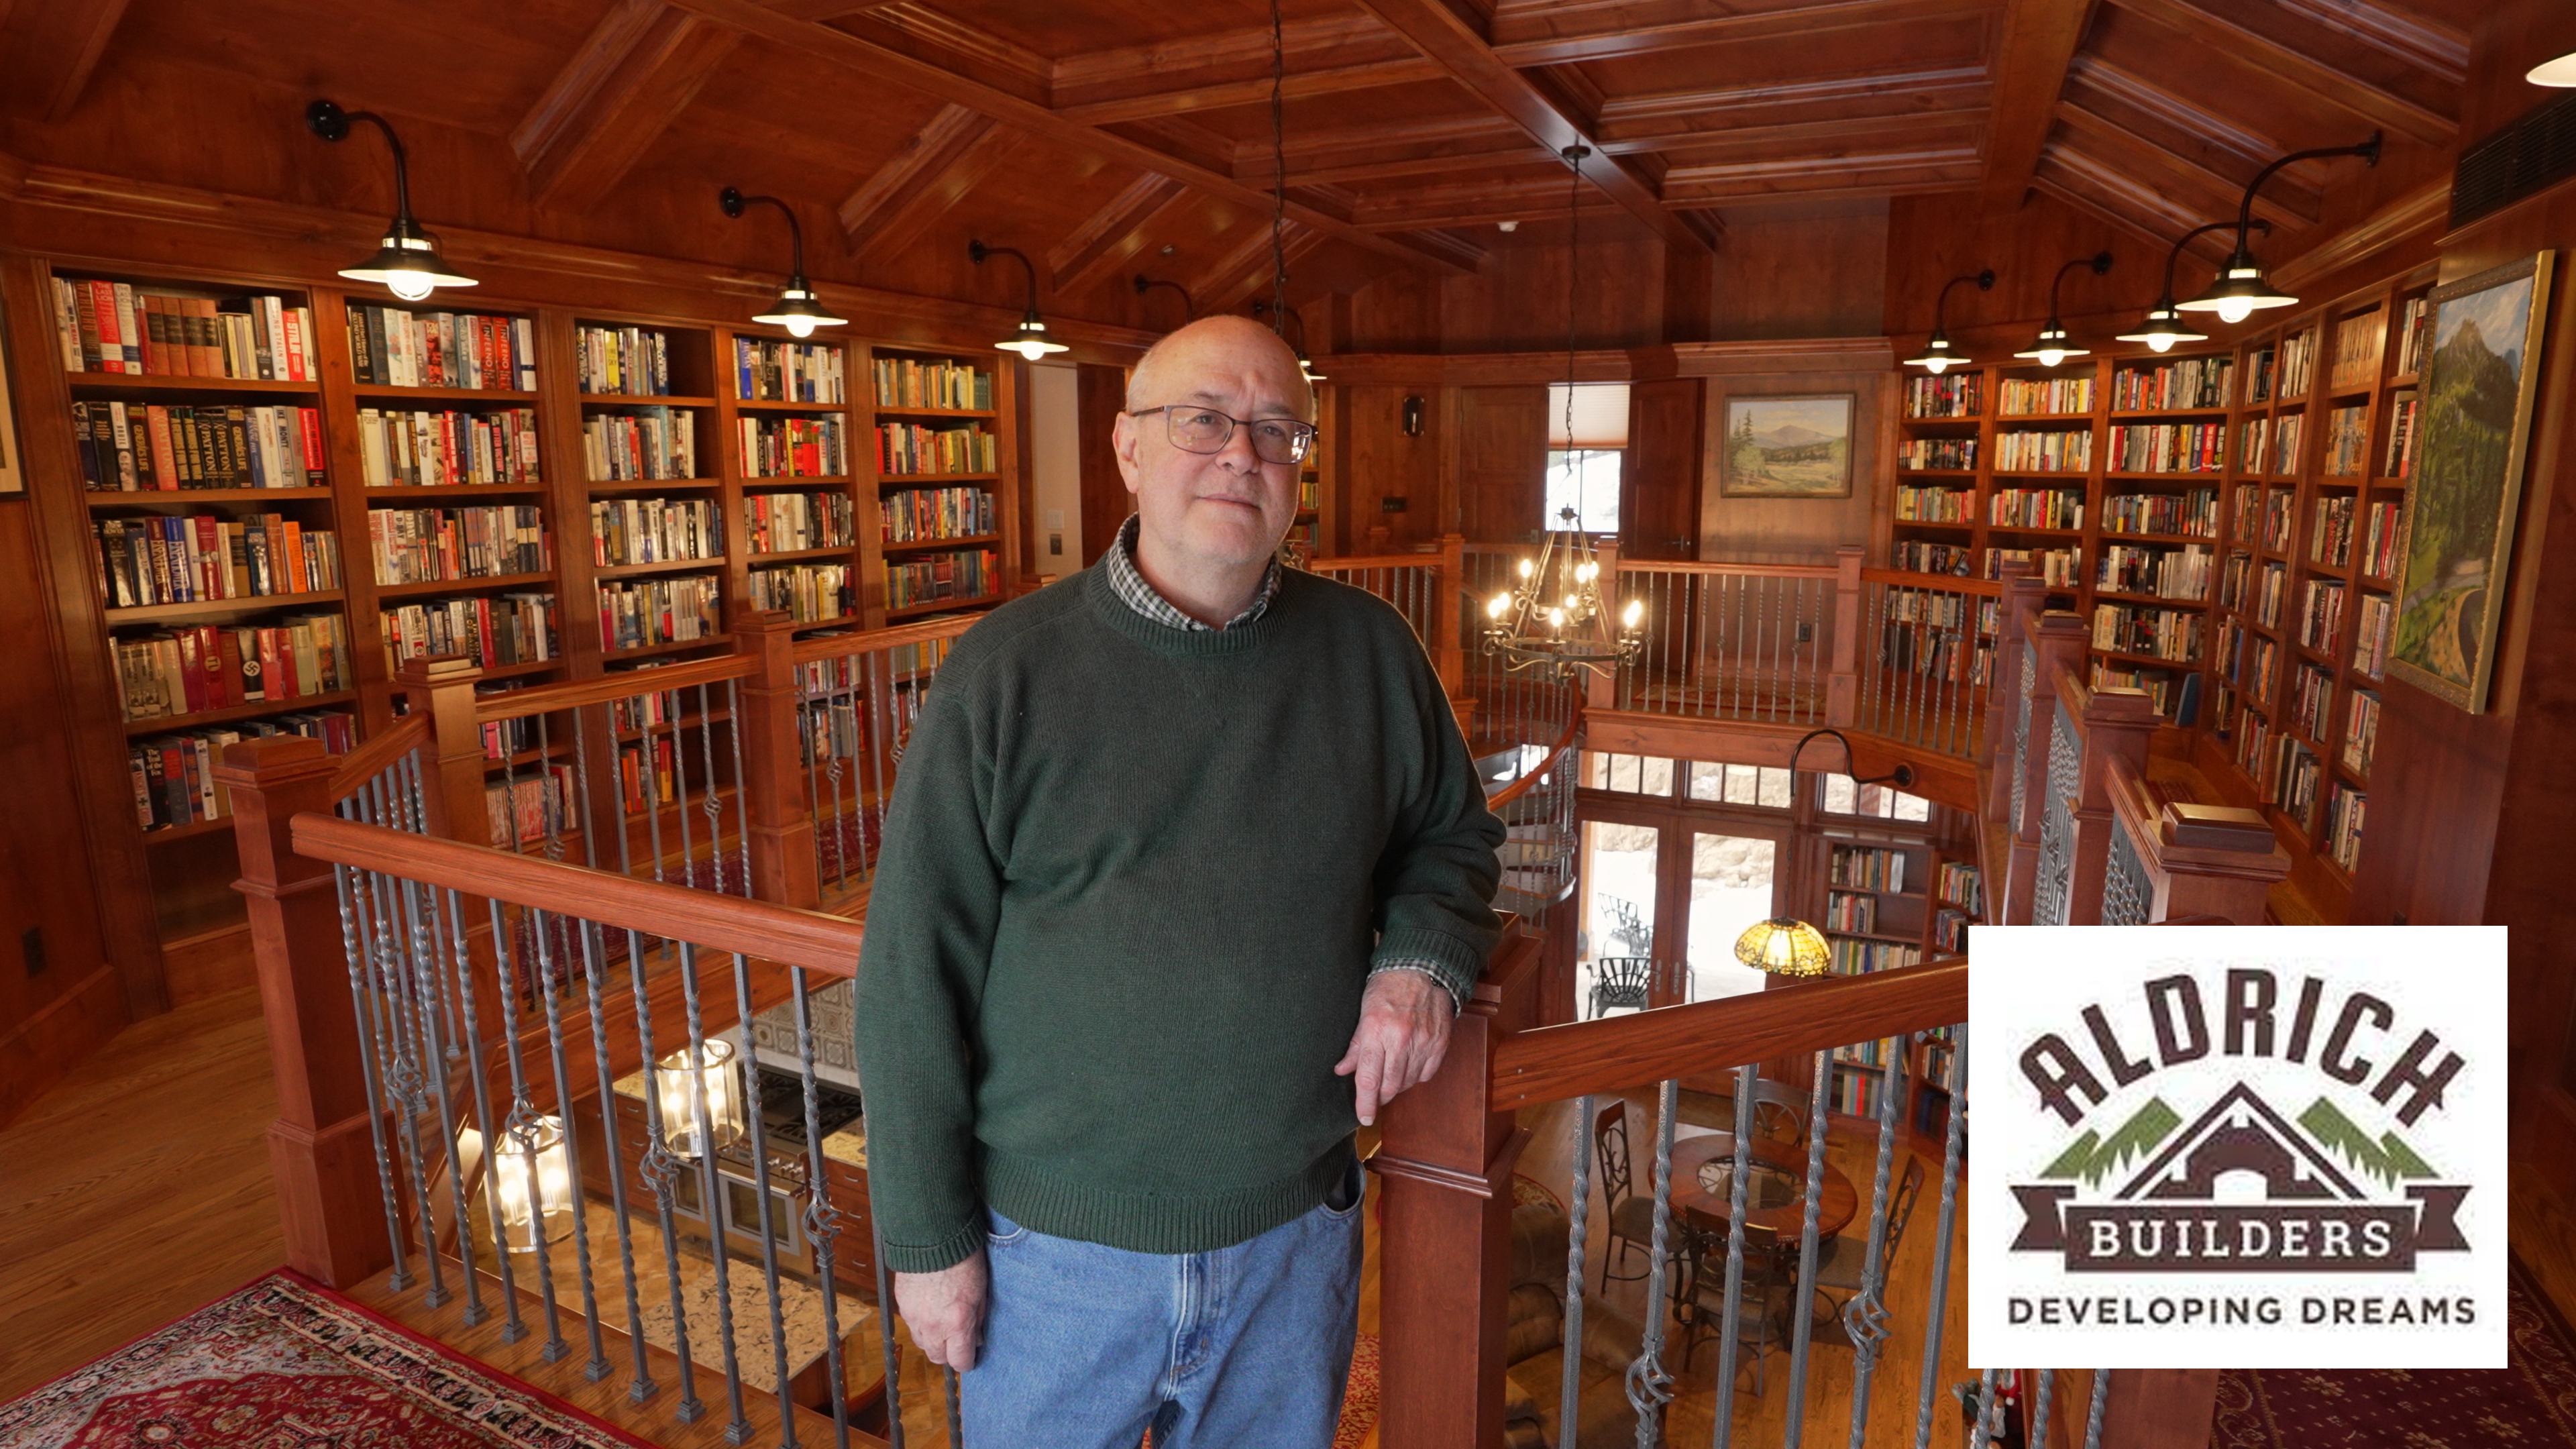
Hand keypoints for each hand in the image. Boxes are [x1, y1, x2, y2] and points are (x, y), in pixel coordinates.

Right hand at [894, 1252, 987, 1371]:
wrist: (933, 1236)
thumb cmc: (963, 1259)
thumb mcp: (981, 1291)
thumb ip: (978, 1319)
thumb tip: (977, 1338)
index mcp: (957, 1324)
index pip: (959, 1361)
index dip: (966, 1361)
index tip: (970, 1356)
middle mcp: (933, 1326)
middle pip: (937, 1357)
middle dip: (948, 1353)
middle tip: (957, 1339)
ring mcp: (914, 1317)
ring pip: (922, 1343)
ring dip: (933, 1339)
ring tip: (942, 1322)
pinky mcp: (902, 1305)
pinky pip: (911, 1324)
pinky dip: (921, 1322)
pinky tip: (930, 1306)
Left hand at [1333, 970, 1454, 1125]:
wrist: (1423, 968)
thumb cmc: (1388, 987)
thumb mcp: (1363, 1012)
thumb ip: (1355, 1045)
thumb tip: (1343, 1070)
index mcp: (1377, 1031)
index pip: (1369, 1079)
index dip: (1365, 1103)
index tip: (1364, 1118)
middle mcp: (1401, 1039)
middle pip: (1389, 1086)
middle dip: (1380, 1096)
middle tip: (1375, 1094)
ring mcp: (1424, 1042)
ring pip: (1408, 1082)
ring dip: (1397, 1085)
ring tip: (1391, 1074)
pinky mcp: (1440, 1043)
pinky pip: (1427, 1074)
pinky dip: (1416, 1076)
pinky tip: (1409, 1066)